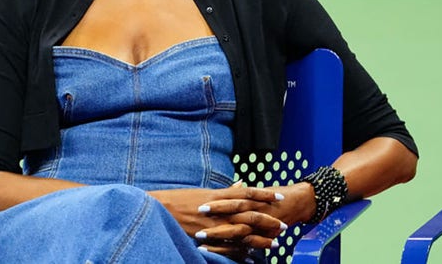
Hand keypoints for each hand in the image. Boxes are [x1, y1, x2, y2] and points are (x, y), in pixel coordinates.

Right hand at [149, 182, 285, 258]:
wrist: (158, 210)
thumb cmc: (179, 200)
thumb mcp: (204, 192)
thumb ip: (225, 191)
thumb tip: (241, 184)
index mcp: (218, 195)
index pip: (247, 192)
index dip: (264, 194)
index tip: (280, 197)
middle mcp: (219, 209)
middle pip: (249, 213)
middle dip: (268, 219)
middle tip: (283, 226)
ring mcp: (213, 225)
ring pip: (242, 231)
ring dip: (259, 239)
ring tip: (274, 244)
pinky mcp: (206, 238)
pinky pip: (228, 246)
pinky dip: (241, 252)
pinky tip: (251, 257)